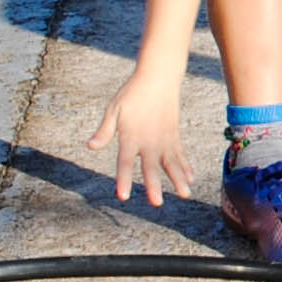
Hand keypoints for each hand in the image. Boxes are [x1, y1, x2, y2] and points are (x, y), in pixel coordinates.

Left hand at [86, 72, 193, 205]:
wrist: (158, 78)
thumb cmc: (132, 94)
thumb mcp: (114, 110)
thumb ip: (104, 130)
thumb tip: (90, 146)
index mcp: (131, 136)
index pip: (124, 162)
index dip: (123, 179)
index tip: (122, 196)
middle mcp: (149, 141)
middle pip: (151, 167)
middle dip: (154, 186)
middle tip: (156, 203)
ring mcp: (164, 139)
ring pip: (172, 163)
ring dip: (178, 180)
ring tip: (185, 195)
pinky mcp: (174, 135)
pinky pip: (180, 154)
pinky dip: (186, 167)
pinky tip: (190, 179)